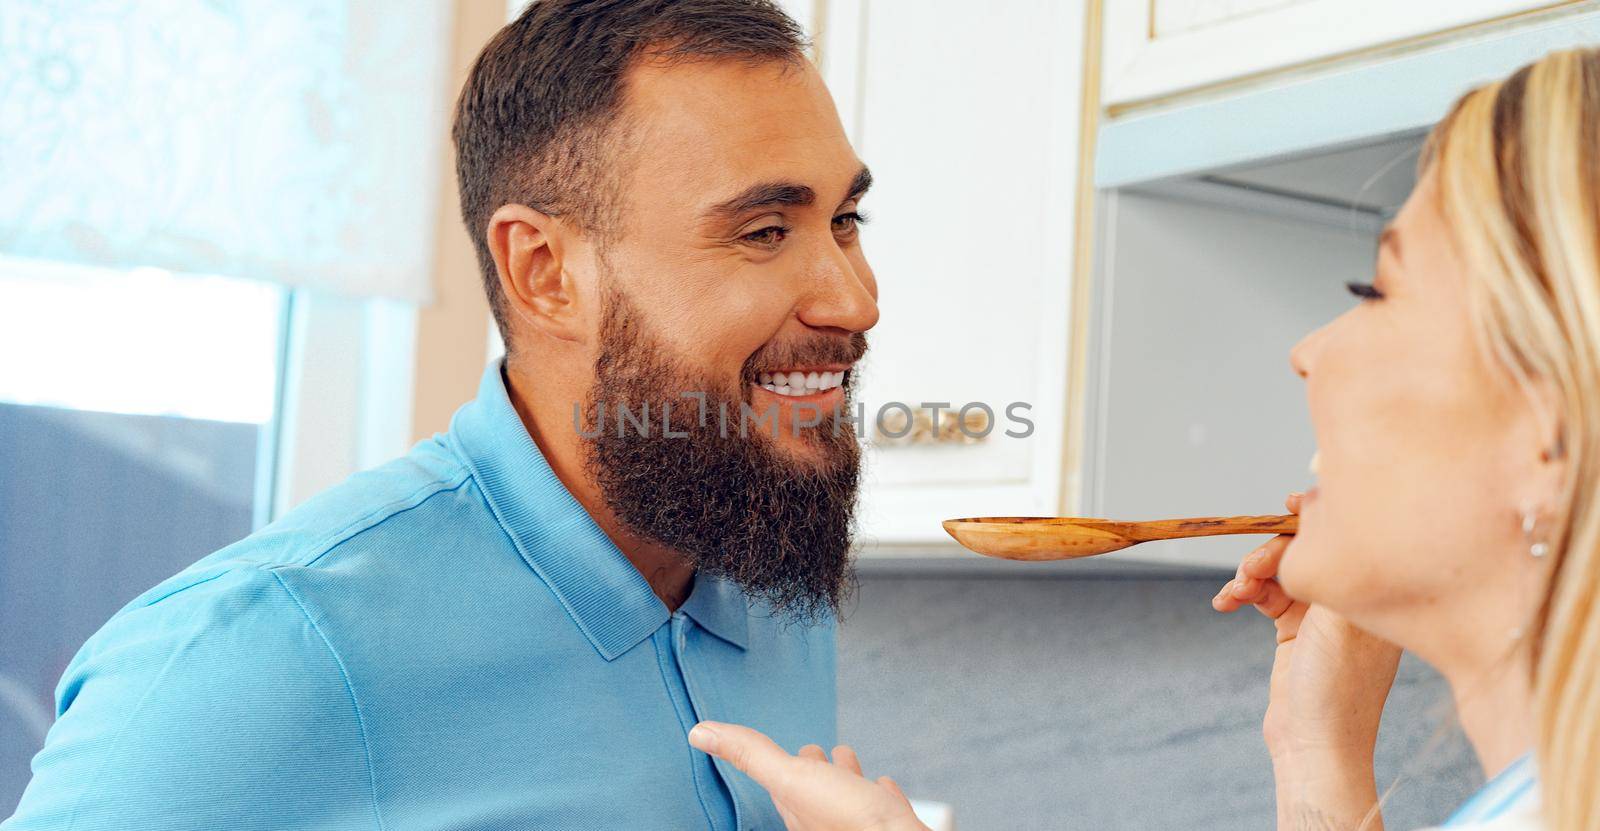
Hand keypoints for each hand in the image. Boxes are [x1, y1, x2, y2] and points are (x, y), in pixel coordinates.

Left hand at [688, 721, 928, 830]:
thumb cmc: (850, 820)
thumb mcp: (790, 778)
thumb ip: (751, 755)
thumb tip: (699, 733)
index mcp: (798, 809)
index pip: (782, 783)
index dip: (781, 763)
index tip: (780, 750)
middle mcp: (825, 819)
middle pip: (815, 788)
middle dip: (815, 766)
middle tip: (812, 749)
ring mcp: (859, 823)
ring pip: (849, 794)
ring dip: (846, 775)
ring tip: (845, 757)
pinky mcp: (890, 823)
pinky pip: (883, 805)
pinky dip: (880, 792)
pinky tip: (884, 784)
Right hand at [1212, 493, 1401, 828]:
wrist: (1316, 745)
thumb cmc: (1337, 688)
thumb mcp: (1339, 619)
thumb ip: (1331, 566)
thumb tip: (1321, 513)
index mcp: (1373, 590)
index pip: (1343, 537)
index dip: (1313, 516)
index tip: (1287, 506)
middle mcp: (1350, 598)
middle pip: (1304, 550)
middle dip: (1270, 552)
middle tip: (1250, 569)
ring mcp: (1321, 614)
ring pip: (1279, 571)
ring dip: (1251, 574)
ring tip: (1236, 593)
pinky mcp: (1293, 630)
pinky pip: (1263, 595)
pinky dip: (1242, 594)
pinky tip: (1226, 603)